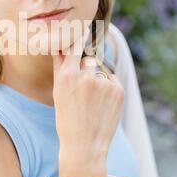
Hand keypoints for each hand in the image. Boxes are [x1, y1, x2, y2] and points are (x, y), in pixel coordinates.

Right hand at [52, 33, 124, 176]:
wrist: (84, 146)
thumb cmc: (67, 119)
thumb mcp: (58, 92)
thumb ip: (60, 66)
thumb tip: (60, 45)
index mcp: (68, 76)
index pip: (73, 46)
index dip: (77, 39)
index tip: (79, 30)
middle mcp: (86, 76)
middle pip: (88, 61)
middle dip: (86, 70)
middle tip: (84, 92)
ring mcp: (104, 83)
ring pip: (101, 71)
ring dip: (98, 80)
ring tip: (93, 103)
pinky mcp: (118, 90)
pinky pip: (112, 80)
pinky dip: (109, 89)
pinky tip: (102, 105)